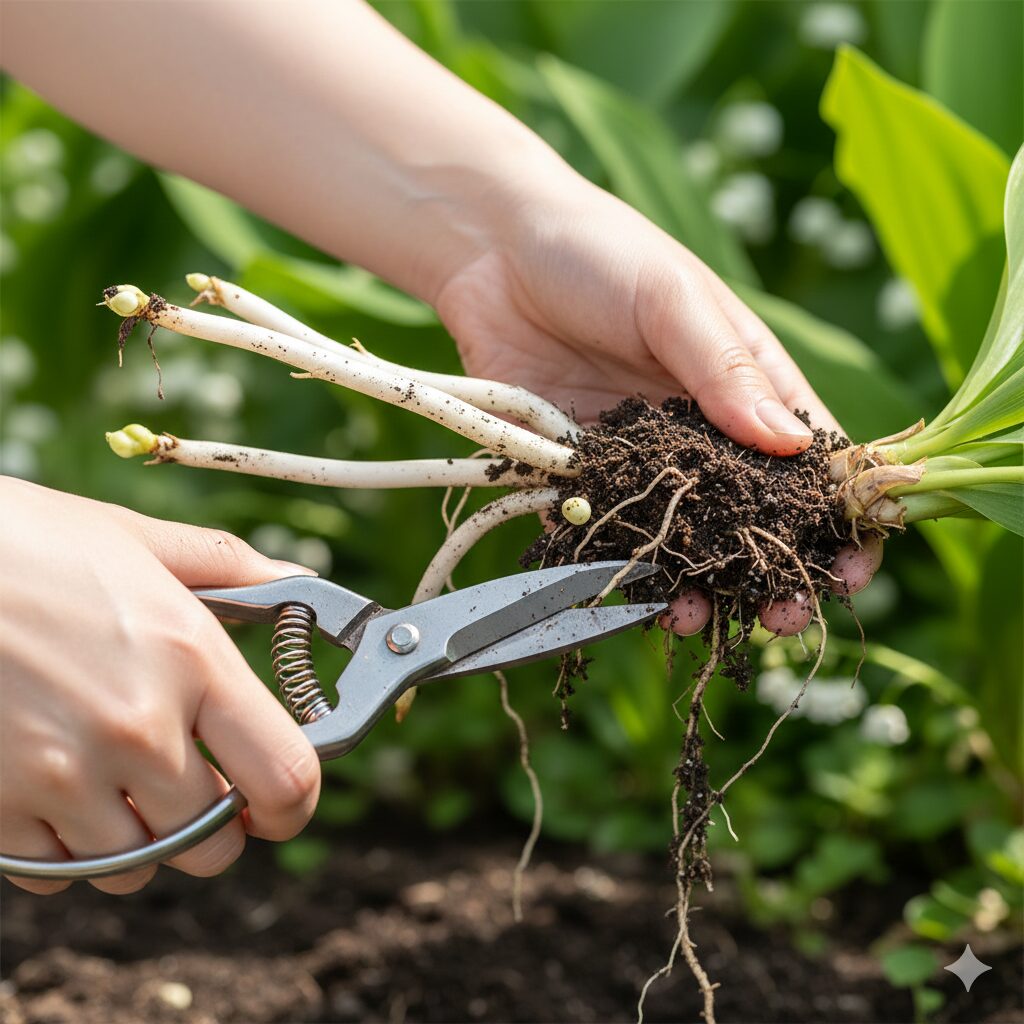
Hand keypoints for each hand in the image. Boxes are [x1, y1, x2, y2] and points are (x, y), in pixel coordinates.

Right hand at [0, 478, 320, 894]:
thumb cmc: (26, 544)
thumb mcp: (136, 540)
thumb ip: (229, 567)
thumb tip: (296, 577)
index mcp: (192, 659)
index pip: (285, 778)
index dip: (292, 806)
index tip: (278, 806)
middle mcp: (137, 728)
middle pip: (213, 844)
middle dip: (212, 827)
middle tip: (189, 786)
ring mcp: (63, 776)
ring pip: (135, 868)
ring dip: (139, 840)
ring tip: (117, 781)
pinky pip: (57, 874)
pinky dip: (67, 849)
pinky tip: (58, 790)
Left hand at [435, 175, 880, 634]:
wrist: (492, 253)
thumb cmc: (600, 254)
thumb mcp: (674, 300)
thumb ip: (727, 372)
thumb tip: (795, 448)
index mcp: (746, 385)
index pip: (812, 461)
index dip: (838, 517)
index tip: (849, 567)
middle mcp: (700, 433)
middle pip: (752, 518)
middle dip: (772, 572)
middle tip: (783, 619)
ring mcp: (640, 460)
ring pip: (681, 539)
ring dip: (695, 585)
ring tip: (696, 617)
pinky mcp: (576, 475)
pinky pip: (603, 534)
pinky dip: (618, 570)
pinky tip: (633, 598)